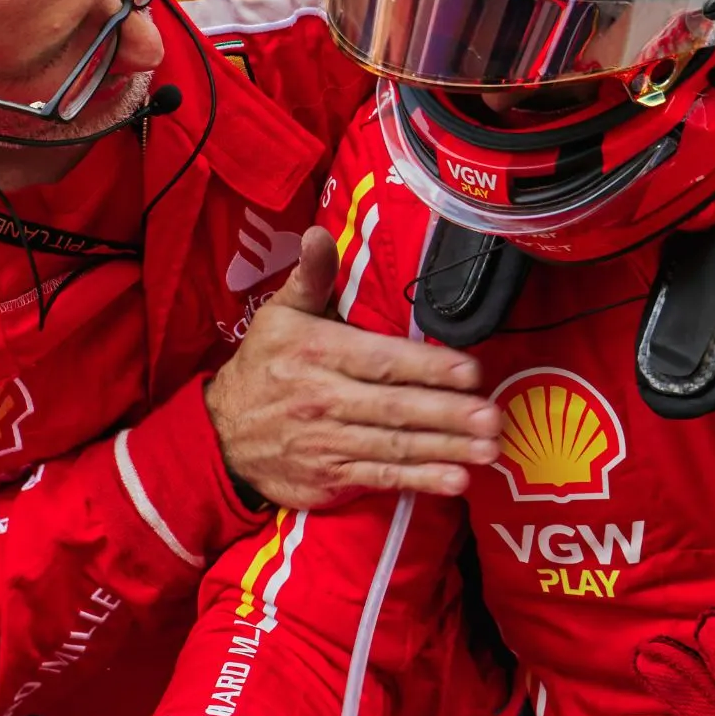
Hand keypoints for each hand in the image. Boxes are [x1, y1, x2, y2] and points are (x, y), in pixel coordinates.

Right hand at [204, 228, 497, 508]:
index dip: (427, 367)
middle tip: (492, 416)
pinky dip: (419, 481)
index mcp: (316, 353)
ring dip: (446, 449)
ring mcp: (327, 443)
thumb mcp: (278, 316)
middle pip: (394, 407)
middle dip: (447, 413)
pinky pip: (381, 479)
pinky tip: (455, 480)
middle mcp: (323, 399)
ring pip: (394, 446)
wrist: (221, 435)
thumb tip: (318, 234)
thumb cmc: (263, 367)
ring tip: (489, 449)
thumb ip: (310, 277)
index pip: (380, 361)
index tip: (470, 371)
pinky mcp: (330, 478)